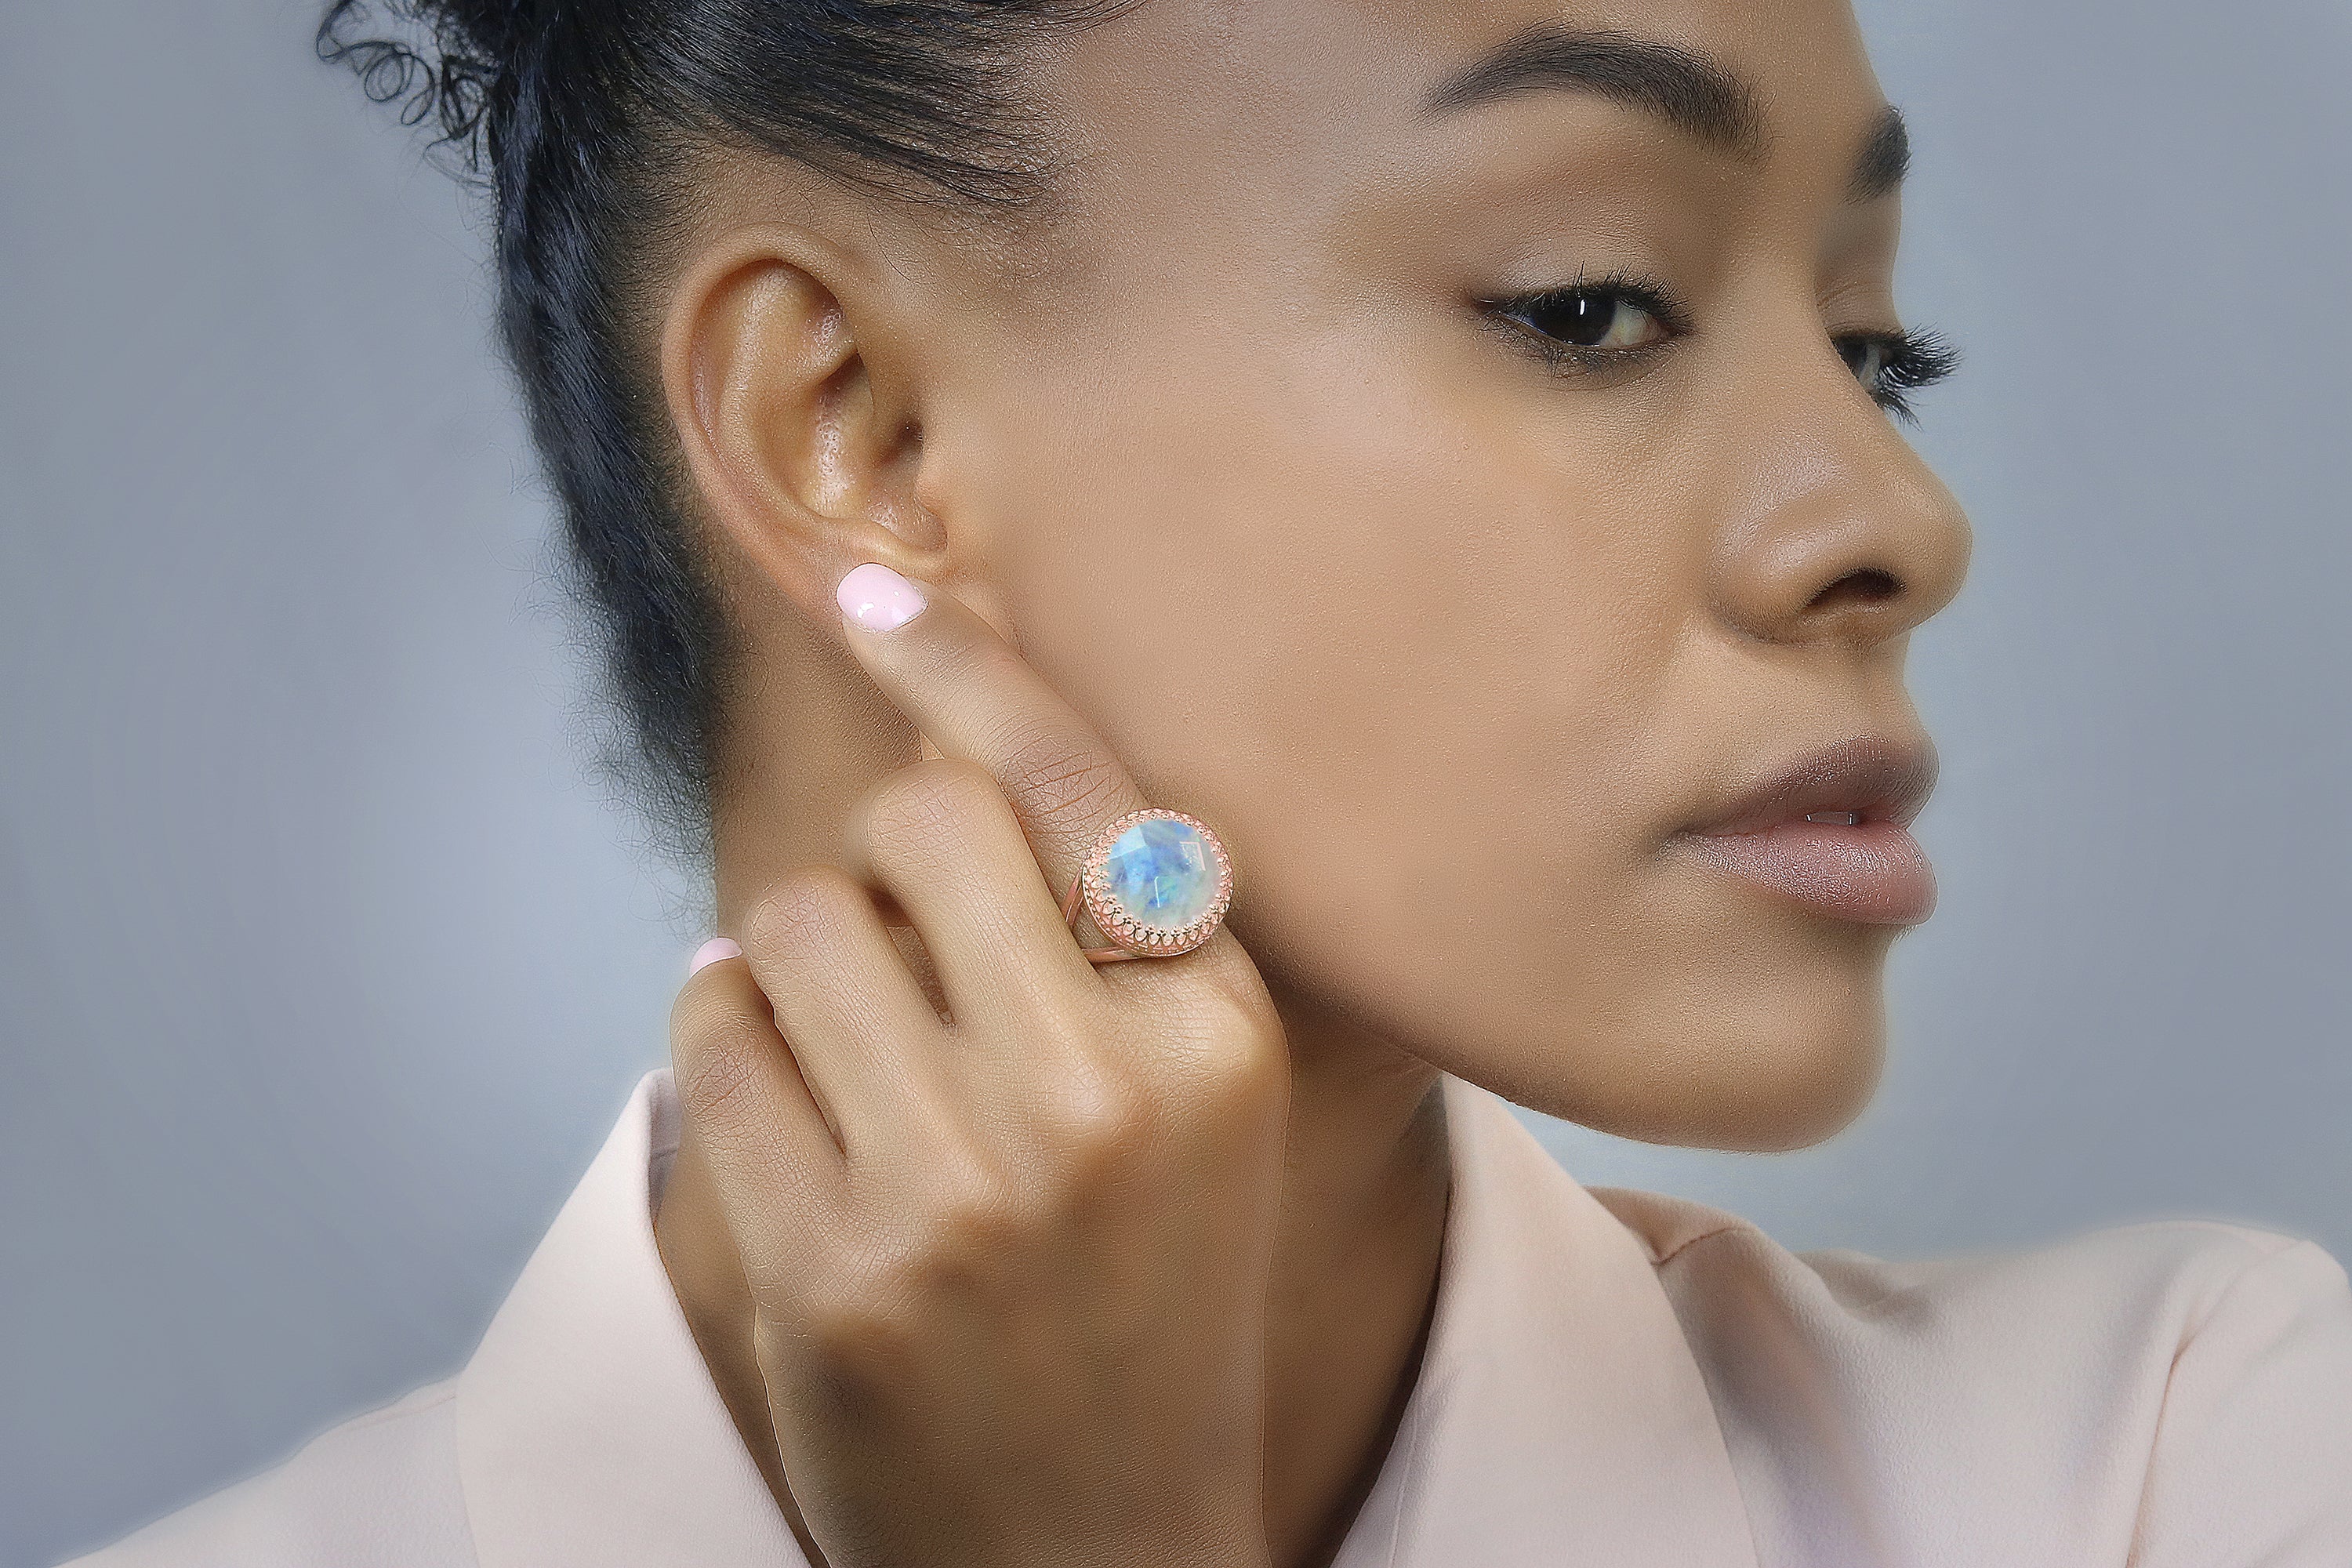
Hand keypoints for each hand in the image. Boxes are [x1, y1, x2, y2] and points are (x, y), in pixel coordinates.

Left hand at [670, 564, 1288, 1567]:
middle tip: (895, 953)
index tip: (862, 581)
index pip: (1075, 787)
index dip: (963, 664)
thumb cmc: (1140, 1303)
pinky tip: (780, 1099)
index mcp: (1217, 1036)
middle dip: (879, 865)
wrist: (1099, 1552)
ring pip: (795, 924)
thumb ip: (1101, 941)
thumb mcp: (1188, 1111)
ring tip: (839, 1051)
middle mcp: (1105, 1093)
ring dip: (790, 963)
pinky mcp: (833, 1270)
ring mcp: (964, 1188)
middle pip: (915, 825)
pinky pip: (714, 1042)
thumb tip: (938, 745)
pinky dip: (722, 1036)